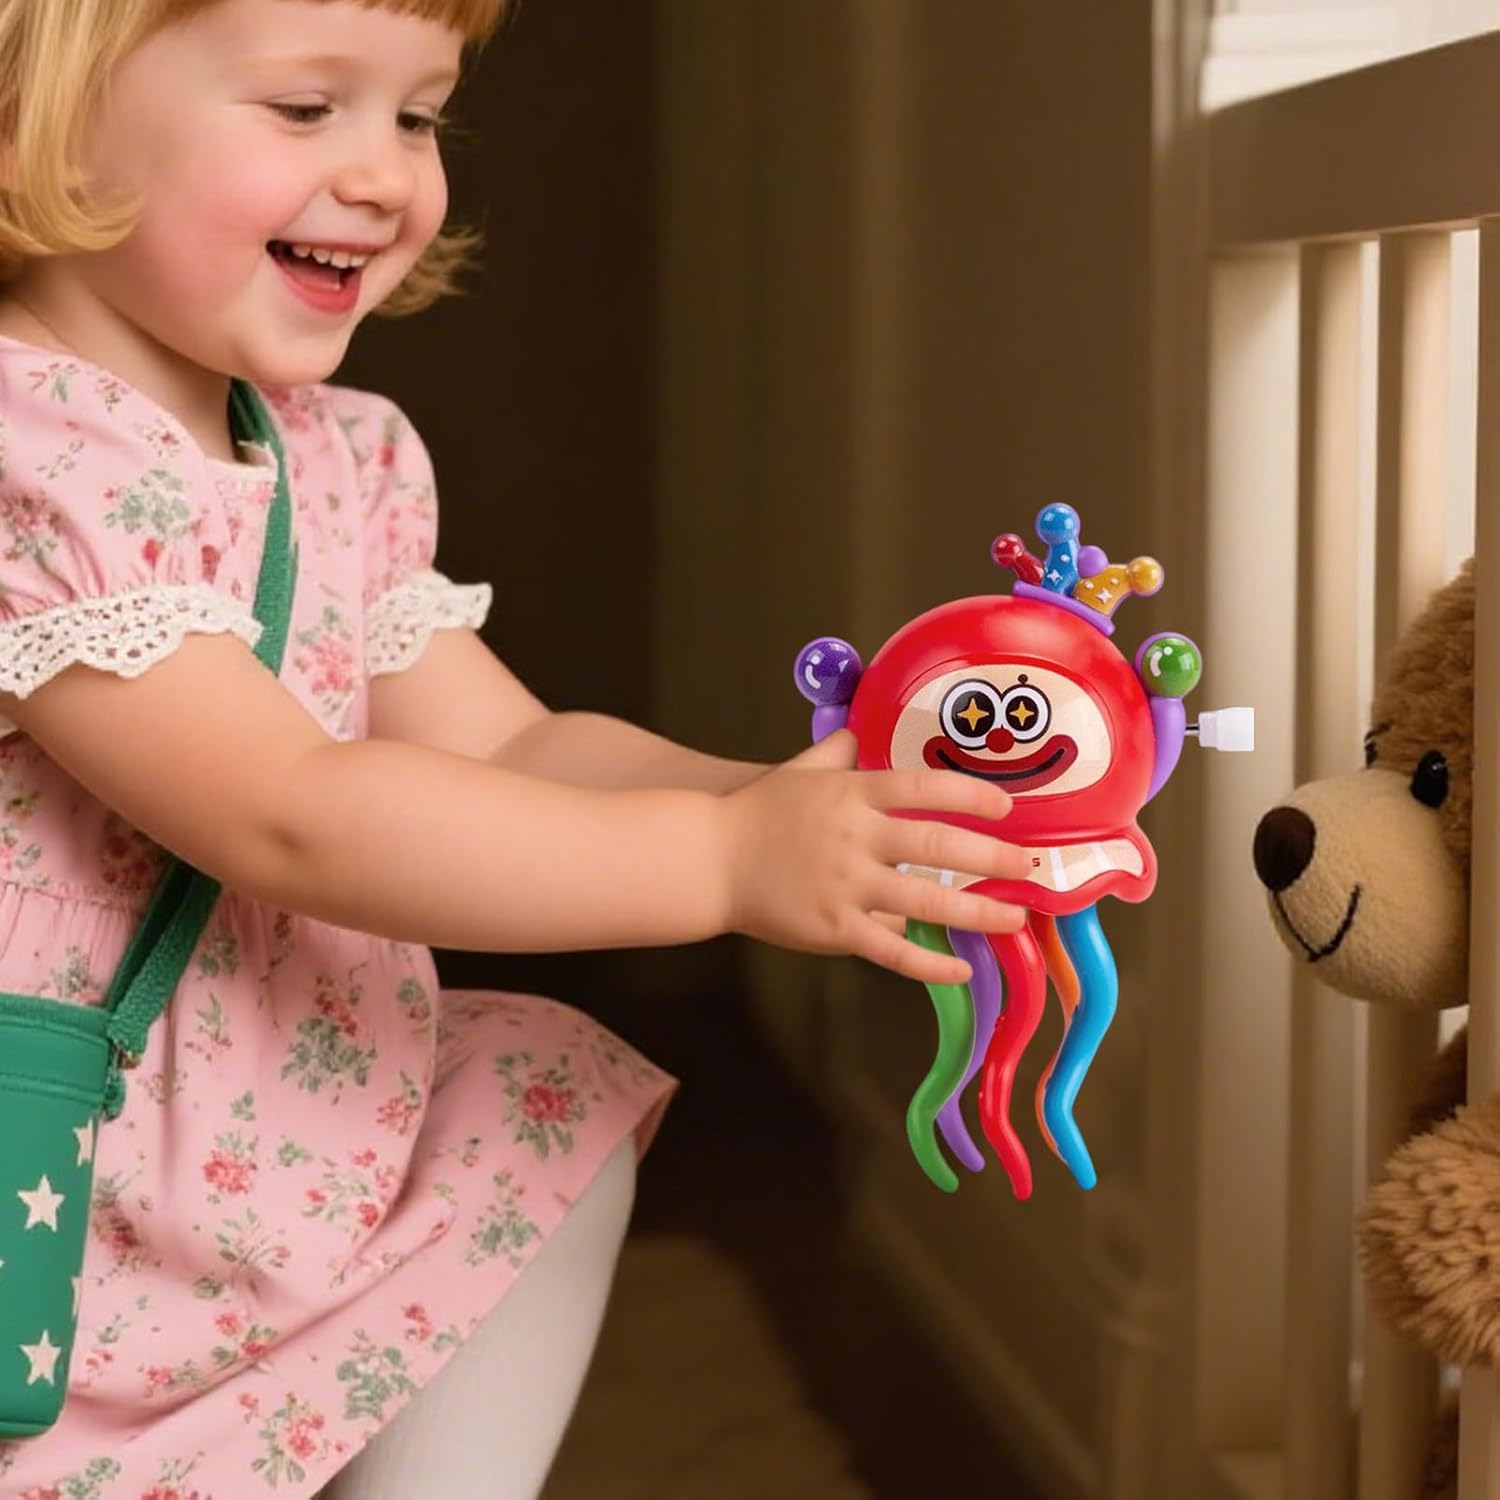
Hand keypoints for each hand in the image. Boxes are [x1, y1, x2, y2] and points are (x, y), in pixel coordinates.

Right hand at [718, 729, 1029, 984]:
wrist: (708, 859)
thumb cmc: (756, 813)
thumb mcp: (799, 771)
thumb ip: (836, 752)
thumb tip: (860, 733)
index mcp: (852, 794)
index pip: (922, 788)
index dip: (969, 796)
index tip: (1006, 806)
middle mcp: (855, 837)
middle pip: (937, 845)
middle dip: (992, 856)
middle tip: (1029, 866)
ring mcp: (845, 885)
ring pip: (925, 901)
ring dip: (978, 911)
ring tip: (1015, 919)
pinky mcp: (833, 928)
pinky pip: (891, 950)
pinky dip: (929, 962)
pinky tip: (961, 968)